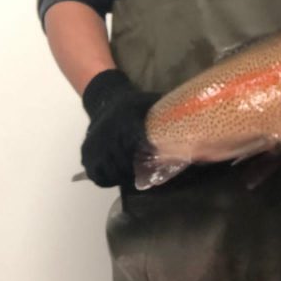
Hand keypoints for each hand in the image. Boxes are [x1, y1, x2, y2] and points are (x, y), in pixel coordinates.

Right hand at [81, 69, 159, 186]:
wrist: (105, 100)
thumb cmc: (133, 104)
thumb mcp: (149, 102)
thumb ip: (167, 111)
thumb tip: (194, 116)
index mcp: (125, 121)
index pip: (137, 143)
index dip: (149, 156)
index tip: (158, 162)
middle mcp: (108, 135)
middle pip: (125, 162)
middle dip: (138, 170)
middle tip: (149, 174)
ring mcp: (95, 147)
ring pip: (111, 172)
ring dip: (124, 177)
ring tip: (135, 175)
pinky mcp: (86, 155)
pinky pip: (98, 177)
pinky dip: (109, 180)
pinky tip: (119, 175)